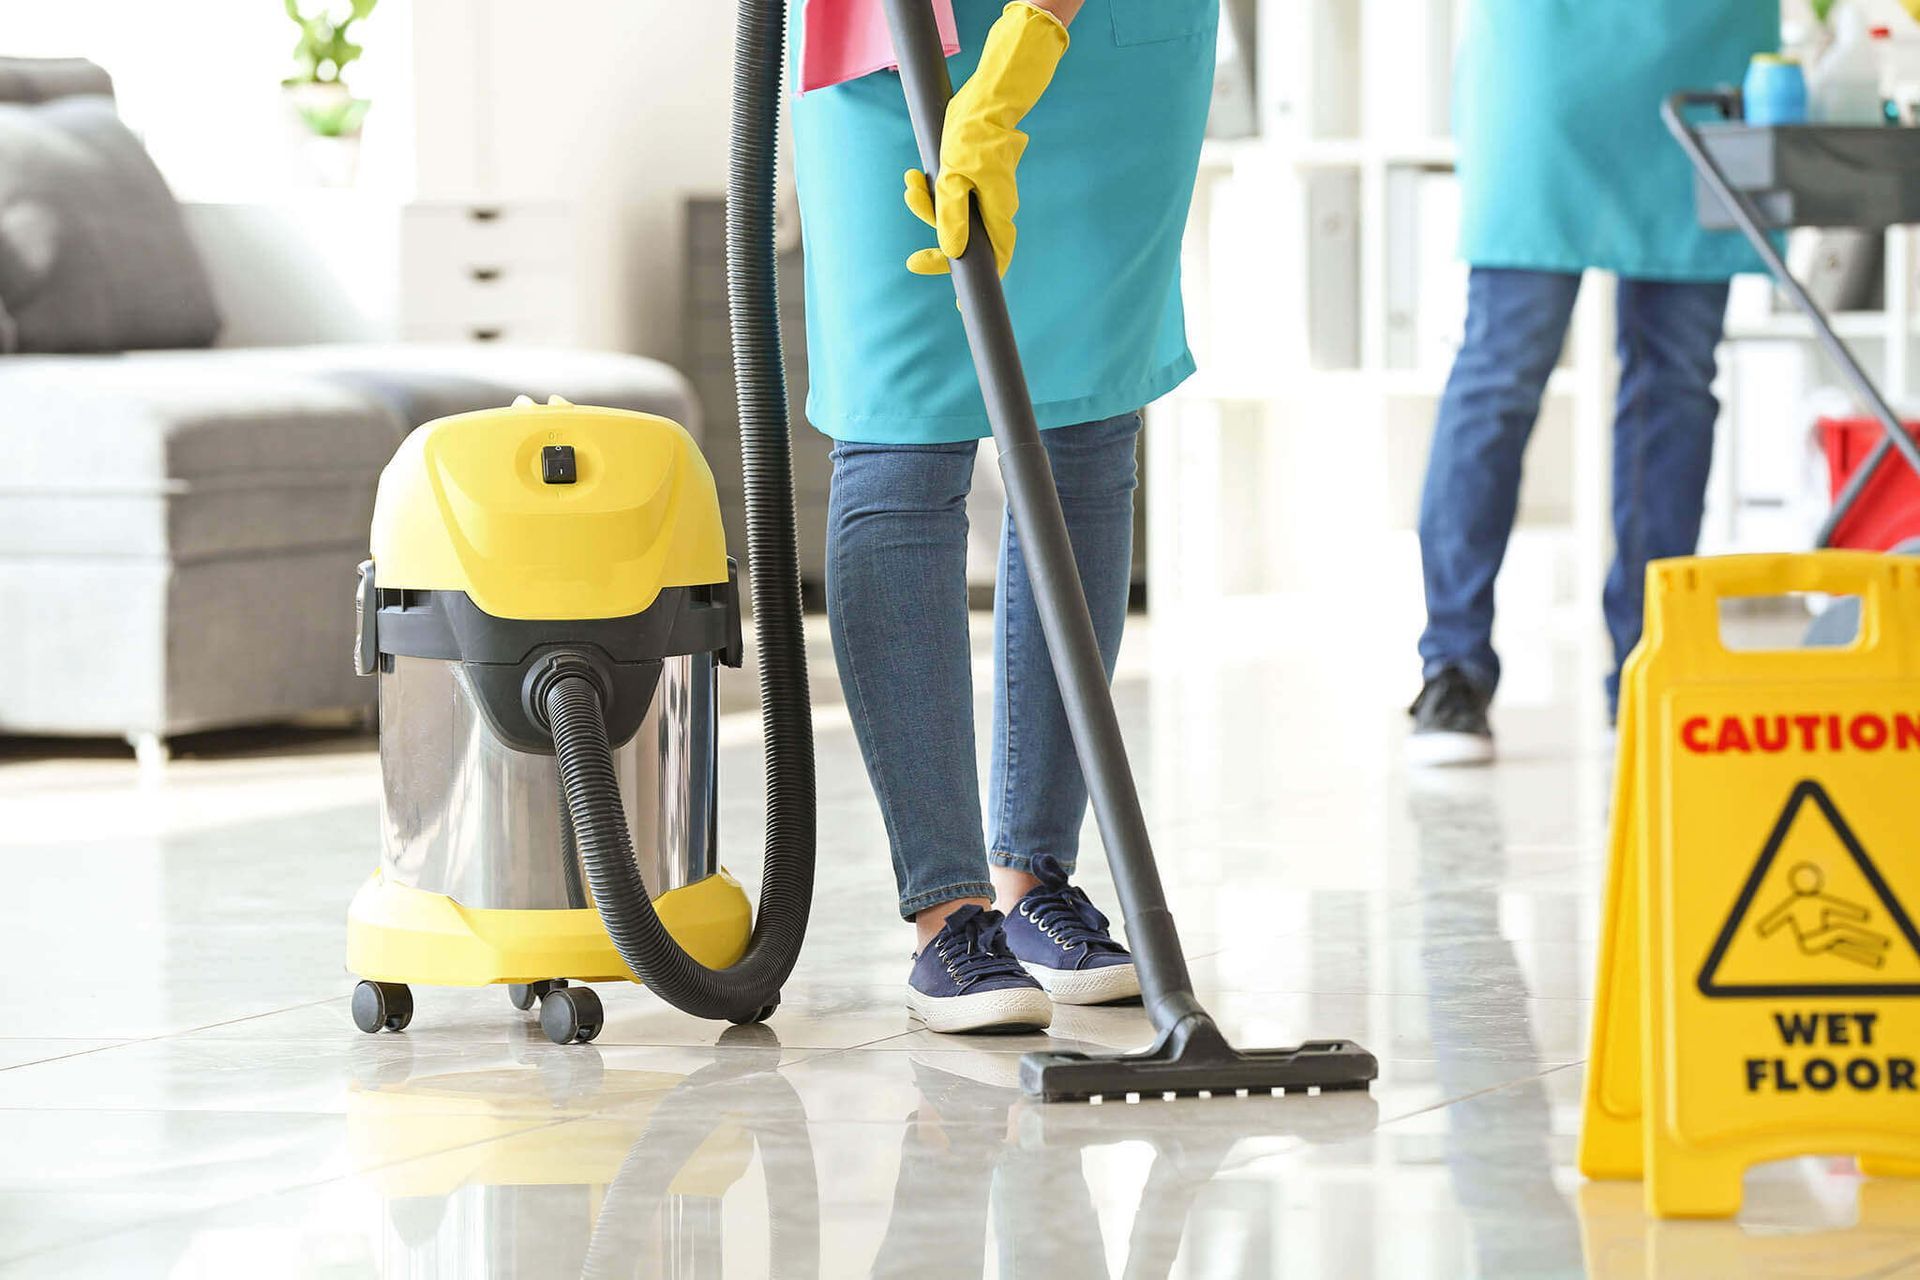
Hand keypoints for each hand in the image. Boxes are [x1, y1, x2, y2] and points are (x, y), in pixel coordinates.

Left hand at [903, 2, 1068, 277]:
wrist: (984, 98)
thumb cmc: (972, 136)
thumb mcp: (954, 178)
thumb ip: (950, 216)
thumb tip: (950, 252)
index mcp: (997, 212)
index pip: (993, 260)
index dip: (977, 282)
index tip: (958, 301)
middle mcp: (993, 207)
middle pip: (964, 239)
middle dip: (935, 241)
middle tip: (912, 261)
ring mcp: (983, 193)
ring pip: (950, 214)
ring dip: (926, 205)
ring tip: (910, 184)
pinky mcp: (970, 178)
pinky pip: (948, 195)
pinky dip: (929, 190)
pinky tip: (914, 176)